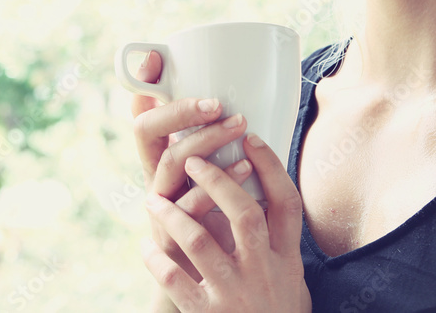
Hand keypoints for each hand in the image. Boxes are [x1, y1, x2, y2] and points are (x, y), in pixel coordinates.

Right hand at [130, 52, 256, 287]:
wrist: (222, 288)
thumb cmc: (223, 225)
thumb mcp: (222, 181)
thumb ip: (229, 145)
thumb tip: (252, 97)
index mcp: (161, 161)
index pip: (142, 116)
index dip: (146, 88)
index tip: (159, 61)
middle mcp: (156, 181)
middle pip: (150, 134)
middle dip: (182, 112)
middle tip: (221, 105)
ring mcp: (162, 210)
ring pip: (169, 165)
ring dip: (204, 143)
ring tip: (241, 130)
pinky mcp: (173, 243)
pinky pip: (187, 205)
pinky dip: (215, 186)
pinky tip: (245, 170)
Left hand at [141, 134, 310, 312]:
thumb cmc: (277, 312)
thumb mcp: (289, 276)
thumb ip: (275, 239)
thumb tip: (255, 188)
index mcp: (286, 259)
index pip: (286, 204)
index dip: (270, 168)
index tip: (250, 139)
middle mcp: (263, 272)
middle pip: (244, 213)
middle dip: (216, 181)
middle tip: (191, 160)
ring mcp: (235, 293)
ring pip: (199, 241)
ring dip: (172, 214)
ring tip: (152, 200)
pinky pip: (174, 281)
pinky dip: (156, 261)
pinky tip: (146, 248)